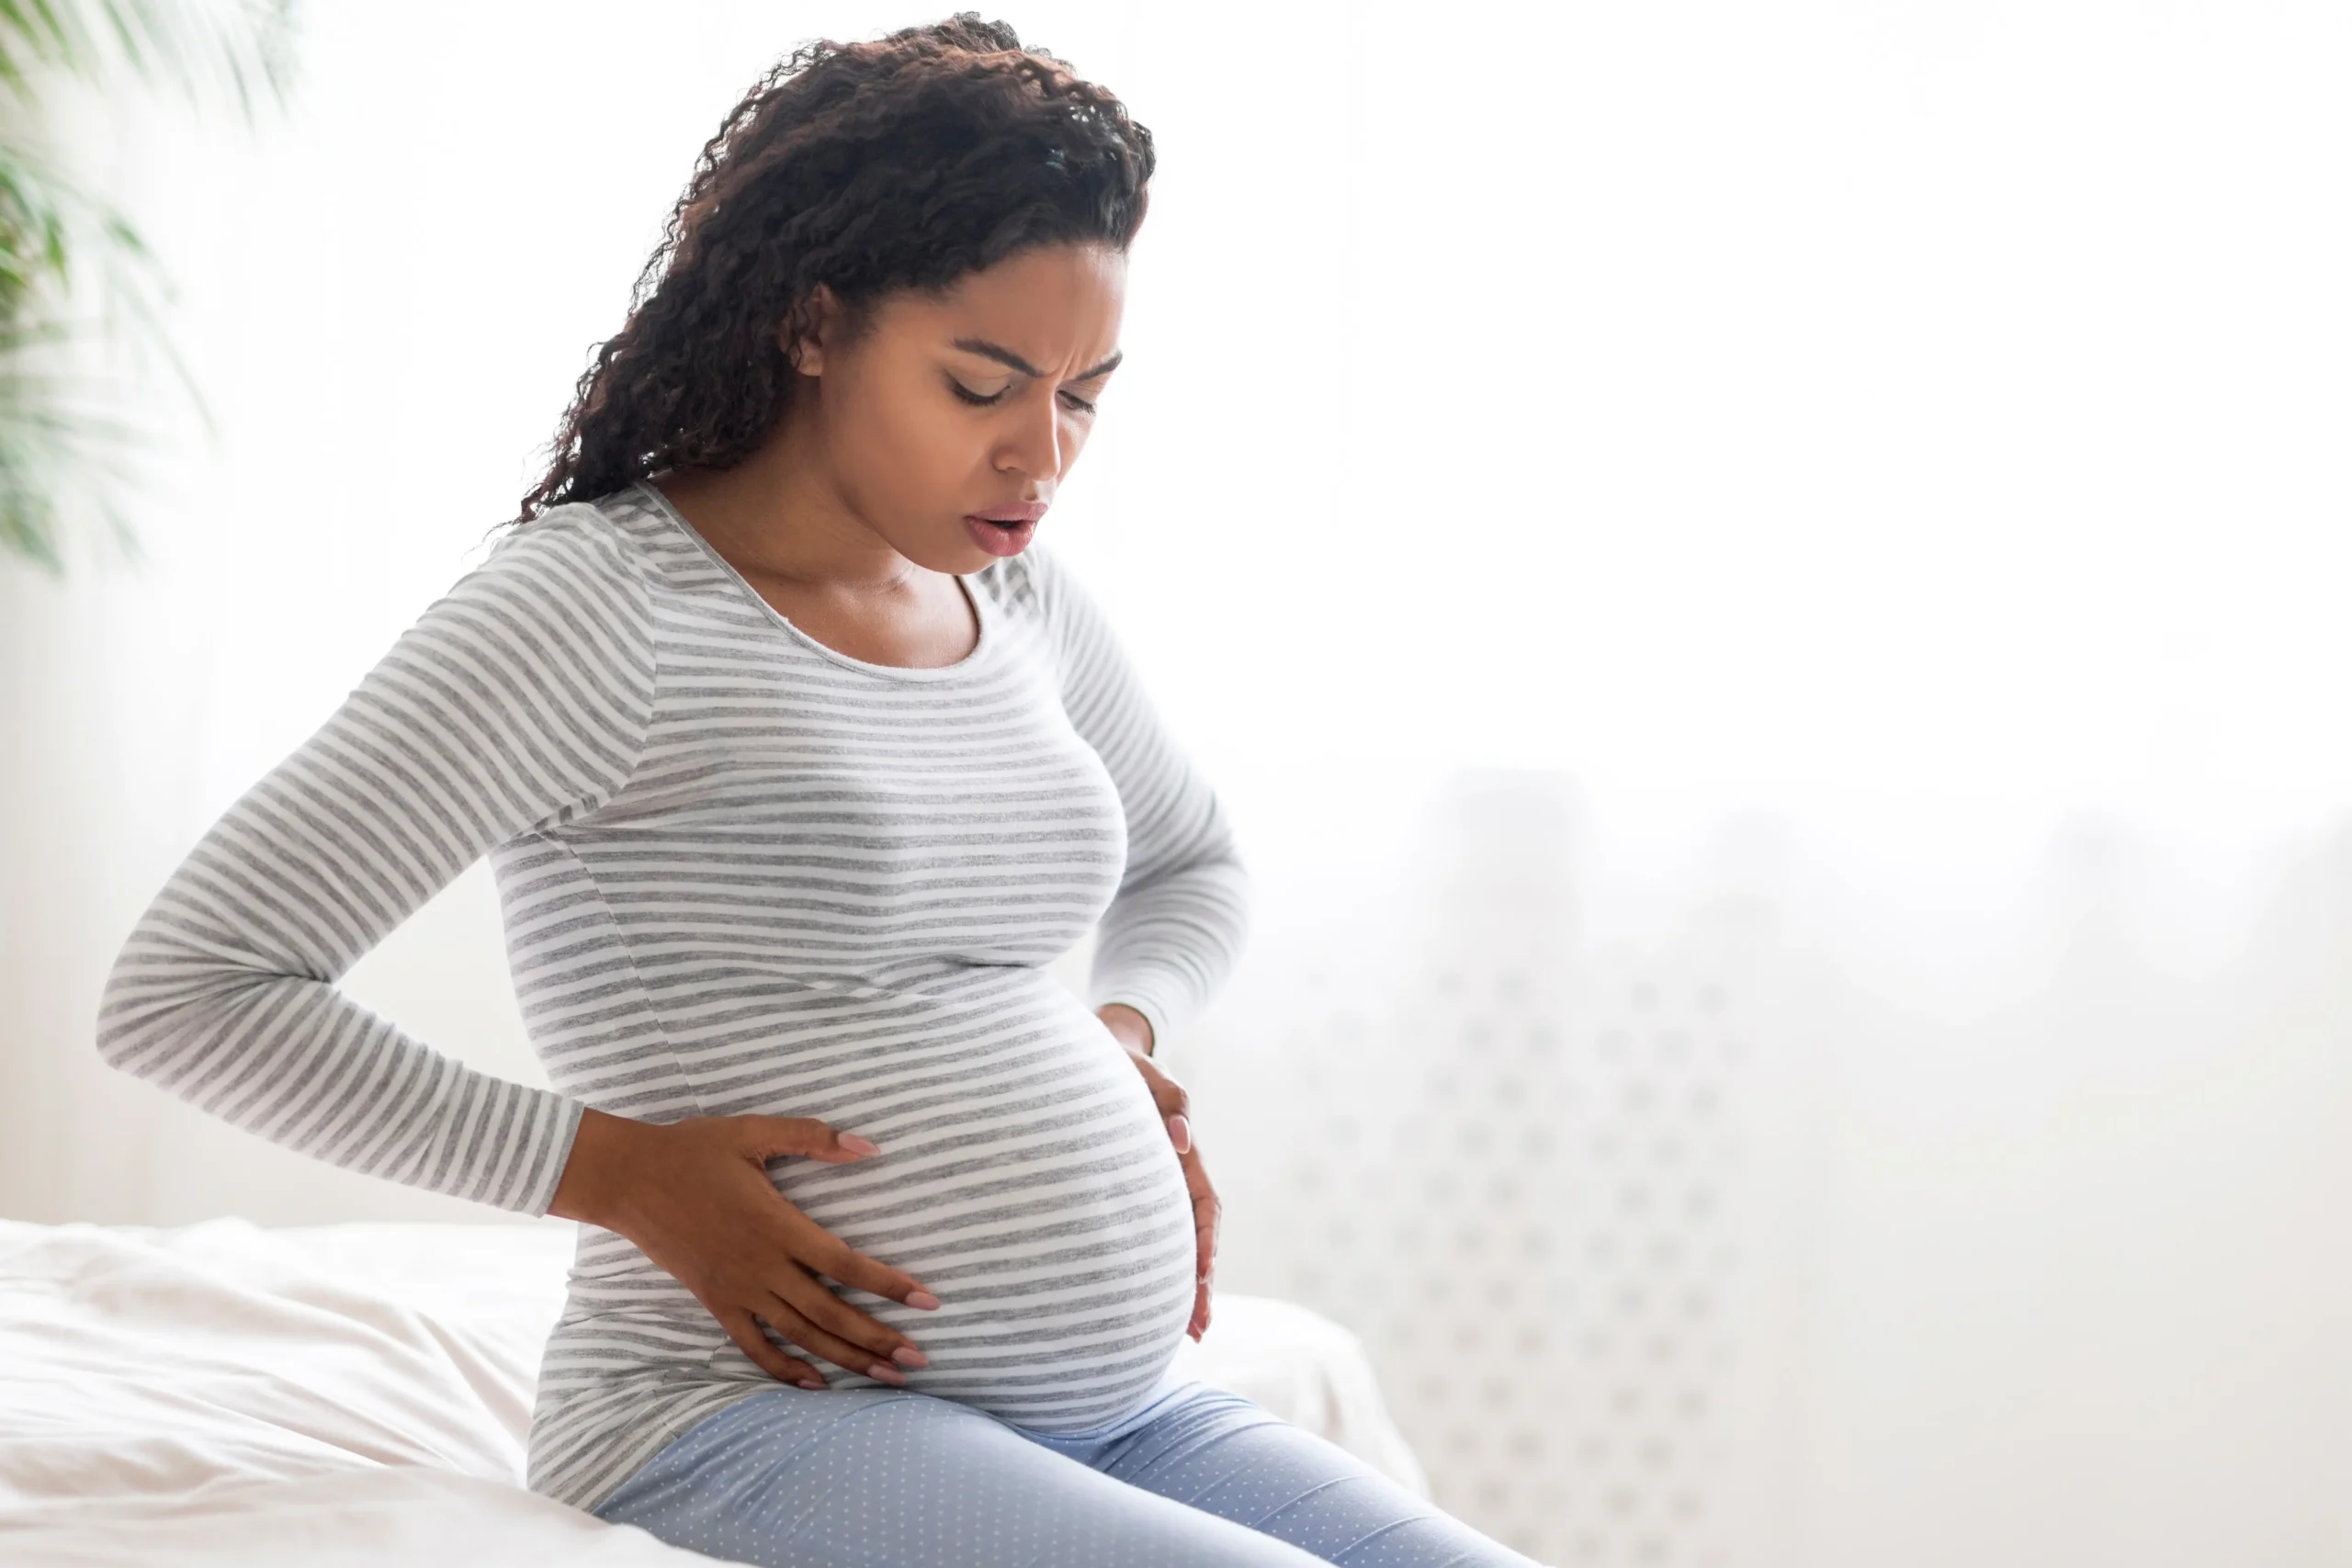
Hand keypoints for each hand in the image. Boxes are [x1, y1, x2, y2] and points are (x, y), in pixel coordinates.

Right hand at [547, 1107, 941, 1387]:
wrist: (627, 1179)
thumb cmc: (693, 1150)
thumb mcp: (754, 1132)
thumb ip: (812, 1137)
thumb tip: (869, 1145)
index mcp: (778, 1225)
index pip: (845, 1264)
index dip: (889, 1284)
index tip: (928, 1300)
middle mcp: (761, 1266)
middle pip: (830, 1313)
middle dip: (878, 1338)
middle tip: (919, 1360)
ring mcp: (737, 1289)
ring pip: (800, 1335)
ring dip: (845, 1358)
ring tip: (886, 1377)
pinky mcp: (714, 1302)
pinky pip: (752, 1346)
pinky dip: (783, 1369)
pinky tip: (814, 1384)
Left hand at [1096, 1004, 1220, 1341]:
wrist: (1103, 1056)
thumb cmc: (1124, 1065)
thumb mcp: (1148, 1074)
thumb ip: (1169, 1101)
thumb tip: (1178, 1141)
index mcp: (1183, 1155)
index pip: (1204, 1207)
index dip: (1205, 1244)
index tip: (1203, 1277)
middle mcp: (1173, 1178)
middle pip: (1194, 1239)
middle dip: (1199, 1285)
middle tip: (1197, 1330)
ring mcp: (1154, 1190)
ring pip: (1173, 1246)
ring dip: (1182, 1287)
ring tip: (1186, 1334)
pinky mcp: (1132, 1195)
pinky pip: (1148, 1237)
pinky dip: (1154, 1269)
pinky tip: (1145, 1300)